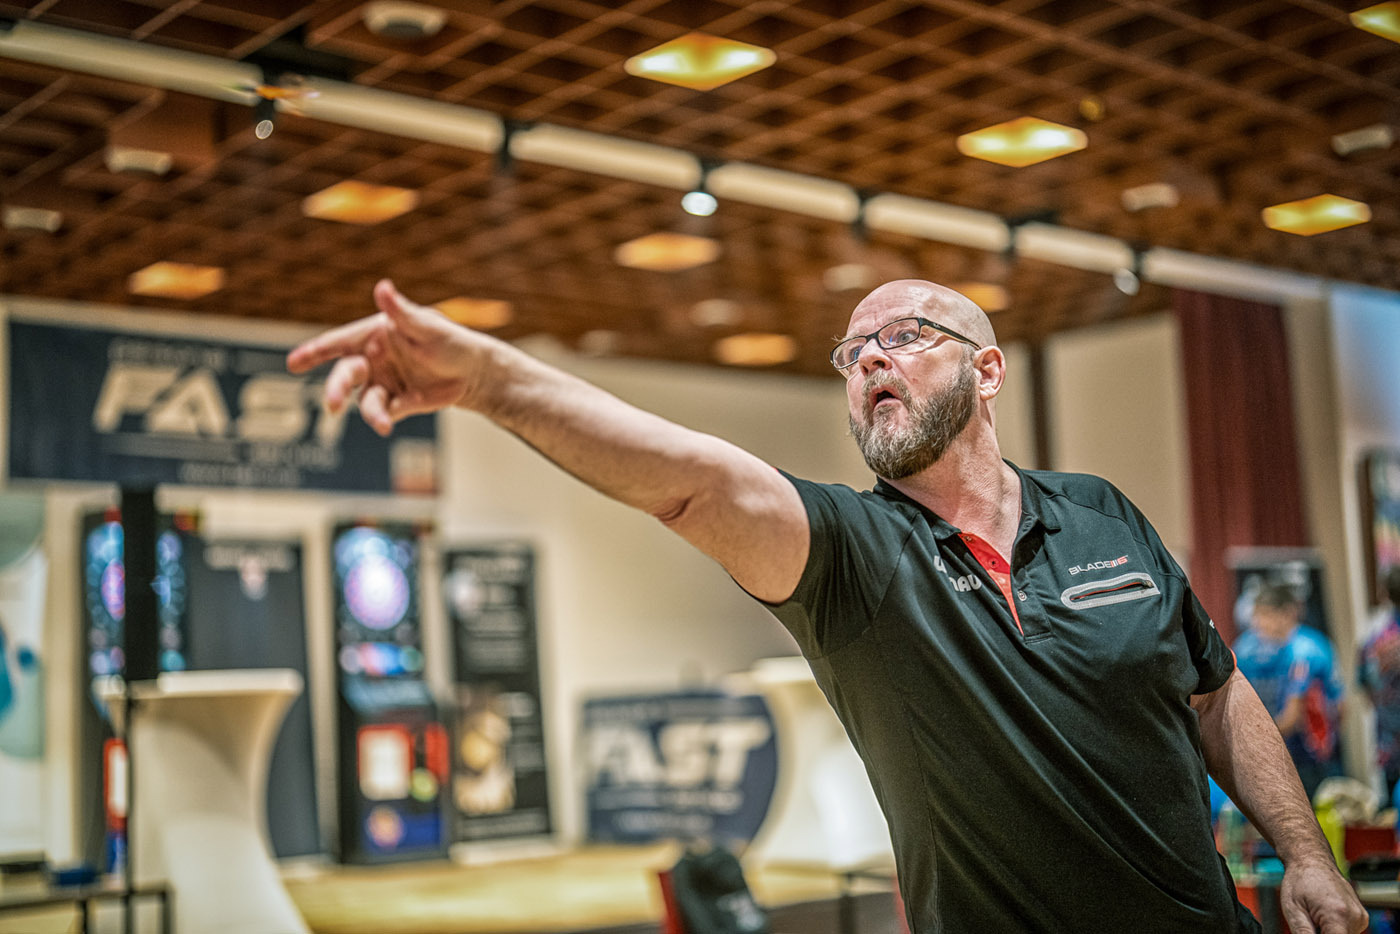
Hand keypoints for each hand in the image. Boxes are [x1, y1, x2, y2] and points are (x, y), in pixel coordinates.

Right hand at [286, 279, 484, 435]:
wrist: (473, 372)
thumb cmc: (451, 341)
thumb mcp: (427, 326)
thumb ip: (401, 312)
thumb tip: (382, 287)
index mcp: (373, 335)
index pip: (338, 343)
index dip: (313, 352)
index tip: (293, 363)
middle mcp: (373, 360)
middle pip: (345, 376)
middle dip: (336, 389)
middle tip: (333, 405)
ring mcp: (383, 383)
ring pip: (364, 400)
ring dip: (369, 412)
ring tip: (382, 423)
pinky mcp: (398, 404)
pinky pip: (385, 413)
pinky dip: (387, 418)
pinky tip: (394, 420)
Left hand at [1279, 855, 1368, 933]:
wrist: (1312, 860)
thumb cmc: (1299, 880)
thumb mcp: (1293, 910)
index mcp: (1338, 915)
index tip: (1310, 929)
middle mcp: (1355, 917)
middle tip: (1309, 921)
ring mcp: (1360, 917)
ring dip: (1328, 932)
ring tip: (1314, 916)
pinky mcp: (1361, 918)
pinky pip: (1347, 932)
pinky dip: (1334, 929)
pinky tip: (1322, 915)